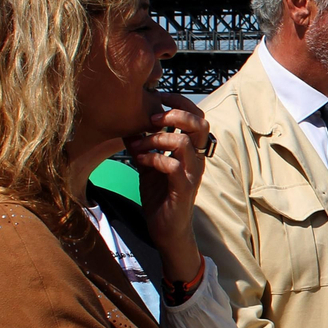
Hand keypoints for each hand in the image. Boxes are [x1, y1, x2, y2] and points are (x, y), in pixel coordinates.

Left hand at [127, 93, 210, 279]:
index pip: (197, 118)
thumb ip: (142, 145)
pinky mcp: (183, 189)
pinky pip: (173, 166)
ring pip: (184, 143)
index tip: (161, 97)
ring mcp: (192, 174)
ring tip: (140, 144)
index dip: (181, 103)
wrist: (166, 230)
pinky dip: (154, 158)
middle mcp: (196, 159)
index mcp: (191, 151)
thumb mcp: (148, 165)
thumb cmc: (160, 197)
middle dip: (176, 114)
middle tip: (154, 118)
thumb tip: (127, 125)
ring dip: (157, 138)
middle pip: (200, 124)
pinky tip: (141, 161)